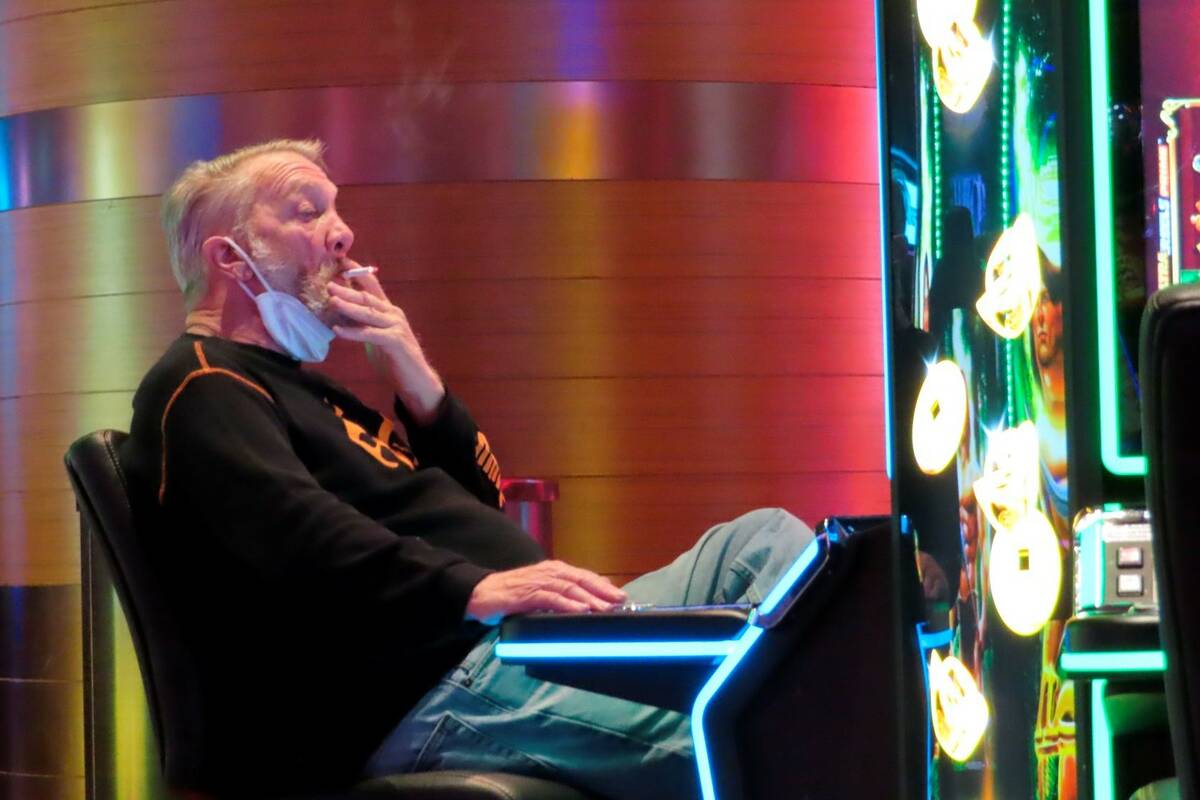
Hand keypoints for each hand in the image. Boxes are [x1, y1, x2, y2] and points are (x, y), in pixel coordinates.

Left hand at [327, 269, 444, 423]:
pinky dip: (353, 332)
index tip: (340, 263)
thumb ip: (364, 325)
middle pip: (368, 298)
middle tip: (328, 283)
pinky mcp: (396, 341)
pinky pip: (370, 334)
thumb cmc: (394, 360)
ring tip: (332, 300)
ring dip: (349, 306)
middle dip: (347, 289)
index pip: (373, 287)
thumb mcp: (376, 338)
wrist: (416, 381)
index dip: (357, 274)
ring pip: (369, 313)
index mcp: (389, 311)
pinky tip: (338, 330)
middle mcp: (394, 314)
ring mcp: (397, 327)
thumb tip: (341, 317)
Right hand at [465, 560, 628, 624]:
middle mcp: (548, 572)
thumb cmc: (511, 595)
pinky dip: (566, 604)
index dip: (603, 585)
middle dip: (602, 590)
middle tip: (620, 602)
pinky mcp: (526, 594)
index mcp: (553, 571)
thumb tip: (586, 603)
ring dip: (588, 598)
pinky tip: (578, 610)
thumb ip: (561, 595)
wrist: (479, 593)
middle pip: (581, 579)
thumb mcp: (540, 593)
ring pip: (569, 588)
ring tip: (604, 608)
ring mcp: (537, 582)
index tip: (621, 596)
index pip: (584, 576)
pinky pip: (550, 598)